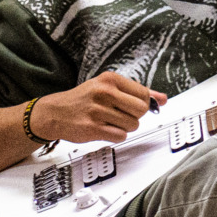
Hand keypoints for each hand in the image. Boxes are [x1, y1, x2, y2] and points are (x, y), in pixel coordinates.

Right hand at [32, 73, 164, 144]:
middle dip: (135, 116)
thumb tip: (163, 99)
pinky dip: (115, 136)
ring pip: (133, 125)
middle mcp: (104, 93)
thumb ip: (137, 92)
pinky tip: (103, 129)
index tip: (131, 106)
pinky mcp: (92, 128)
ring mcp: (98, 111)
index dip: (142, 103)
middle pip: (141, 110)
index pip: (144, 94)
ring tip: (108, 121)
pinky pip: (120, 136)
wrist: (54, 113)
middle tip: (119, 114)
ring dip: (124, 127)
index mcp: (110, 79)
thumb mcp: (109, 87)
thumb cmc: (84, 99)